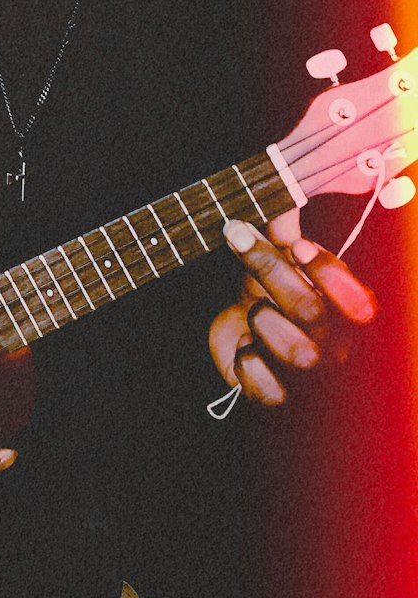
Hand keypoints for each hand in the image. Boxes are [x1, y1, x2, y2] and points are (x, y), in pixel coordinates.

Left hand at [208, 209, 377, 405]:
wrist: (244, 339)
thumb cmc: (270, 295)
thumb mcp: (278, 259)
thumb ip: (284, 230)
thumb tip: (282, 197)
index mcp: (347, 314)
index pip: (359, 303)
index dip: (329, 274)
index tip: (299, 247)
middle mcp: (336, 348)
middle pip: (309, 312)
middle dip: (269, 270)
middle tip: (238, 237)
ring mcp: (310, 378)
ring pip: (295, 353)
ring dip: (262, 320)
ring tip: (254, 310)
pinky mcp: (279, 400)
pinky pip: (266, 388)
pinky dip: (248, 362)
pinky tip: (246, 348)